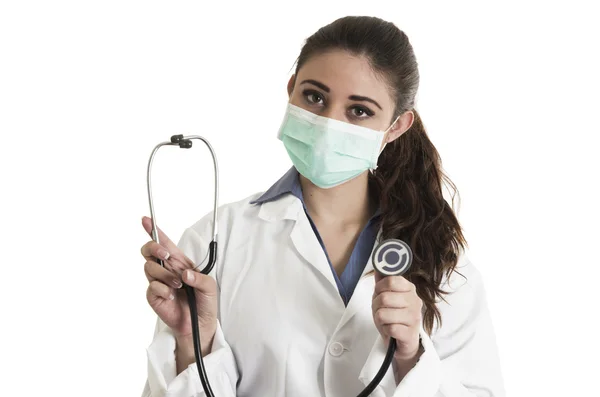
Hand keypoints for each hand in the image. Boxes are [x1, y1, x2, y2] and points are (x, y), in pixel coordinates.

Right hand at [141, 216, 217, 354]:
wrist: (199, 325)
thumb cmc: (205, 302)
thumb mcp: (210, 286)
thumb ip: (199, 277)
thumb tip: (184, 274)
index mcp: (179, 262)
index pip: (165, 243)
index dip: (154, 230)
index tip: (146, 220)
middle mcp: (166, 270)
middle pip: (149, 250)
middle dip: (155, 248)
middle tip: (167, 257)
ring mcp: (158, 282)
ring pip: (150, 267)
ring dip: (165, 275)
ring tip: (178, 286)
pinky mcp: (154, 296)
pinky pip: (152, 286)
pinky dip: (163, 290)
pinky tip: (172, 296)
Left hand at [372, 272, 422, 365]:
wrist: (402, 341)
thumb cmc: (393, 316)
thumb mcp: (386, 296)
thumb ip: (383, 282)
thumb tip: (379, 266)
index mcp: (409, 289)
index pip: (391, 280)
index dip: (380, 287)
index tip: (379, 293)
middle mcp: (415, 301)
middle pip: (384, 298)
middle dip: (376, 306)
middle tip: (381, 311)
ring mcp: (414, 318)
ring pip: (383, 314)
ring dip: (379, 319)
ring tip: (386, 321)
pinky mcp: (410, 334)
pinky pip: (389, 328)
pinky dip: (385, 330)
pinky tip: (391, 331)